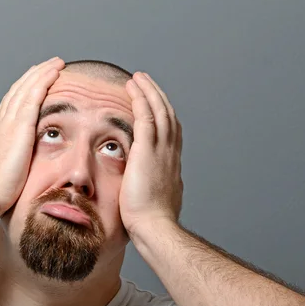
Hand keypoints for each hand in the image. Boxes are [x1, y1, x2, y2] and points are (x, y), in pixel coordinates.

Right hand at [0, 56, 65, 214]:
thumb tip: (0, 159)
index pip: (11, 107)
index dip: (23, 93)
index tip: (34, 84)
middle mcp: (0, 124)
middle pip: (18, 92)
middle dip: (33, 77)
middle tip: (47, 66)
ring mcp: (8, 123)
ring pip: (26, 88)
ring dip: (41, 73)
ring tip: (56, 63)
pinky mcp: (19, 127)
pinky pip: (33, 96)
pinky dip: (43, 80)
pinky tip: (55, 71)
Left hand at [120, 72, 182, 238]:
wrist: (155, 228)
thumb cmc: (151, 223)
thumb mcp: (156, 201)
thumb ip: (153, 189)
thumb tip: (148, 188)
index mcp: (172, 165)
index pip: (171, 132)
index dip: (163, 115)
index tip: (154, 105)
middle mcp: (171, 153)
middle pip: (168, 116)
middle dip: (157, 97)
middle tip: (146, 83)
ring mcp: (162, 150)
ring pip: (159, 110)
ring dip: (149, 91)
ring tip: (138, 78)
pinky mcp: (148, 150)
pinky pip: (146, 115)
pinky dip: (141, 98)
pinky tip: (132, 87)